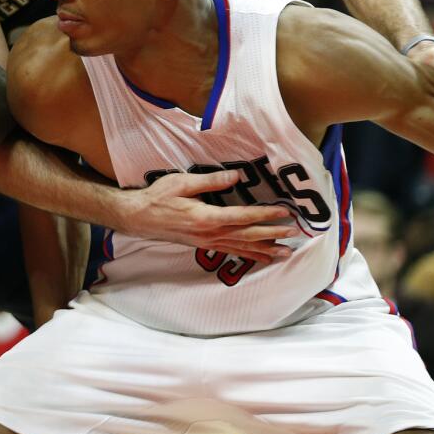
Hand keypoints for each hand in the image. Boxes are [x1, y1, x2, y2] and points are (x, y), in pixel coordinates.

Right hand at [121, 170, 298, 263]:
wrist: (139, 218)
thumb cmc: (158, 197)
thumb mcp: (182, 182)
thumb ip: (211, 181)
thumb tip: (237, 176)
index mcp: (207, 217)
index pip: (243, 216)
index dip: (265, 215)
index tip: (284, 213)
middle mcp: (210, 233)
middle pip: (247, 236)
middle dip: (272, 235)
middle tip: (294, 234)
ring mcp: (207, 242)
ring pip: (242, 248)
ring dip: (265, 250)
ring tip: (286, 253)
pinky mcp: (204, 245)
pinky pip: (231, 251)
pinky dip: (249, 255)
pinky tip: (262, 258)